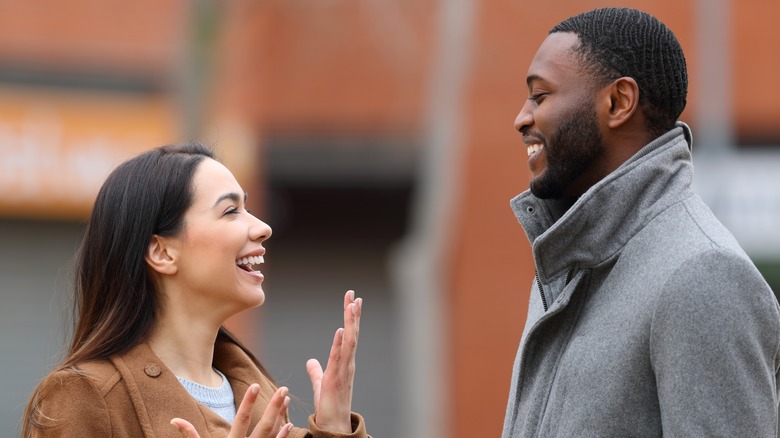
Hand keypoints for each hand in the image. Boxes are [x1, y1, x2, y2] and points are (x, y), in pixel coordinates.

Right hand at [170, 384, 292, 437]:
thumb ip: (191, 436)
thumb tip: (175, 420)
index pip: (242, 420)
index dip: (249, 403)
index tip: (256, 385)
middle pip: (263, 425)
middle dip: (274, 406)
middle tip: (283, 388)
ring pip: (272, 434)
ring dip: (280, 416)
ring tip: (287, 398)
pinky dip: (282, 435)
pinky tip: (288, 423)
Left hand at [306, 290, 361, 433]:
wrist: (333, 426)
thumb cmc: (329, 407)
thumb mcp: (320, 384)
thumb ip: (316, 371)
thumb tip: (311, 361)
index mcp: (344, 362)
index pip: (349, 335)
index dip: (350, 318)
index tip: (351, 300)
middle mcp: (347, 363)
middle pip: (352, 333)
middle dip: (352, 313)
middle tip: (353, 294)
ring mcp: (344, 370)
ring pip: (350, 341)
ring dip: (351, 322)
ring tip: (352, 304)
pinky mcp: (336, 379)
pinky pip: (339, 358)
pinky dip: (341, 343)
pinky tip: (342, 329)